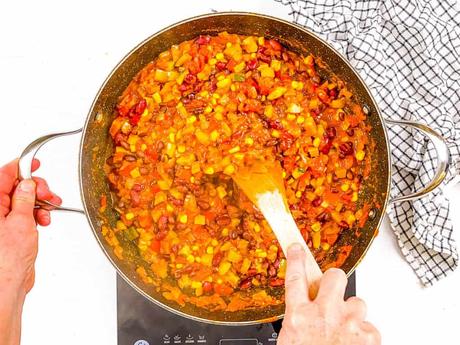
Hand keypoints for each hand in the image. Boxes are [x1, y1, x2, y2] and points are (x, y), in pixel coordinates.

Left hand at [0, 159, 60, 294]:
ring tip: (49, 210)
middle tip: (47, 194)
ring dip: (40, 202)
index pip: (4, 176)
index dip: (21, 167)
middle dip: (35, 188)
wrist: (8, 283)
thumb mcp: (21, 221)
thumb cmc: (7, 259)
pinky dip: (38, 214)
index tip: (34, 163)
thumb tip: (27, 184)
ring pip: (23, 200)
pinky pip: (26, 213)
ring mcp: (3, 220)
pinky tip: (44, 220)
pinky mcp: (11, 230)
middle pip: (16, 187)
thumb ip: (24, 199)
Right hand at [278, 244, 380, 344]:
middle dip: (335, 280)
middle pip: (334, 276)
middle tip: (333, 293)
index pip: (295, 278)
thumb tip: (300, 313)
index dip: (296, 260)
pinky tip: (354, 342)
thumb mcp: (290, 340)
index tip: (297, 249)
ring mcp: (348, 322)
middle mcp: (324, 314)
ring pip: (356, 302)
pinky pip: (369, 326)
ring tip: (345, 330)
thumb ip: (296, 321)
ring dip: (352, 314)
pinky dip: (363, 334)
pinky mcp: (367, 334)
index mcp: (299, 316)